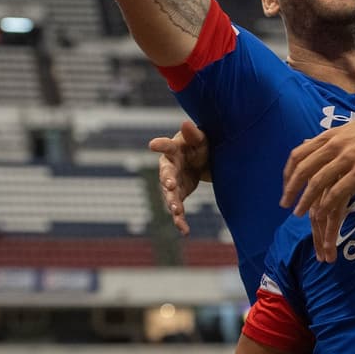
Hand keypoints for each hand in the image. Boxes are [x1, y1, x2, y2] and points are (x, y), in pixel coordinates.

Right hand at [149, 120, 209, 235]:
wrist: (201, 161)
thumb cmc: (198, 146)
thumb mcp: (201, 139)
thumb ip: (194, 134)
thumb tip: (186, 123)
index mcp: (173, 151)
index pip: (166, 147)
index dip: (160, 145)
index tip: (153, 144)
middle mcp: (169, 168)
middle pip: (166, 175)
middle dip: (167, 181)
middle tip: (169, 185)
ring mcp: (172, 183)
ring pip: (170, 195)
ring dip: (173, 203)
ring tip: (176, 211)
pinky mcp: (178, 196)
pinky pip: (178, 209)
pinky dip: (180, 220)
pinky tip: (184, 230)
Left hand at [281, 113, 354, 261]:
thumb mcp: (351, 129)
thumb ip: (329, 138)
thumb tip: (309, 141)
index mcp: (331, 135)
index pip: (299, 153)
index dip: (288, 173)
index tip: (286, 187)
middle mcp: (336, 145)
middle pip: (304, 169)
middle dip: (291, 189)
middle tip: (285, 204)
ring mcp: (349, 158)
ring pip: (318, 182)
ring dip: (305, 200)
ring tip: (298, 213)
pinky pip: (338, 191)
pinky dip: (326, 205)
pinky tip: (321, 215)